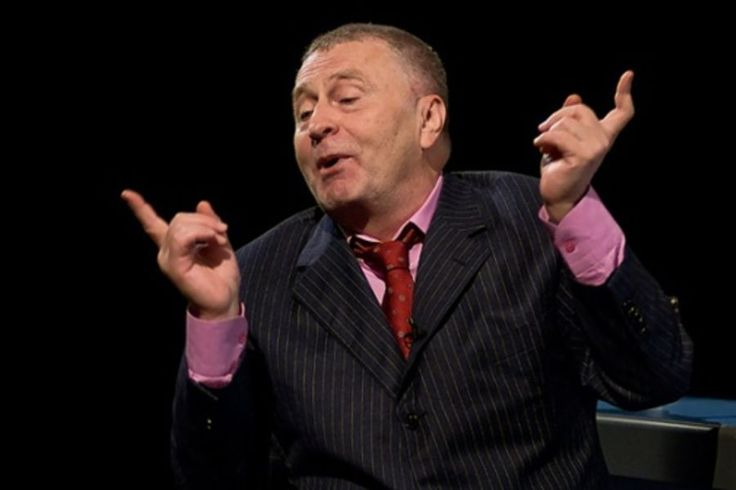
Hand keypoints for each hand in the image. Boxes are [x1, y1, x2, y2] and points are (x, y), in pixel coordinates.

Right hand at [121, 190, 240, 319]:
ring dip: (205, 227)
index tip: (126, 193)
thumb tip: (202, 203)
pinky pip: (182, 237)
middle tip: (223, 231)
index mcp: (175, 246)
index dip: (140, 208)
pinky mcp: (174, 266)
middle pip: (178, 219)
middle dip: (204, 220)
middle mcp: (166, 252)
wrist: (225, 300)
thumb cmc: (222, 277)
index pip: (152, 224)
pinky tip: (213, 240)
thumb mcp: (219, 243)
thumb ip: (210, 224)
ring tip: (220, 239)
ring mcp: (168, 259)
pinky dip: (202, 233)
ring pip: (180, 225)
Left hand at [534, 70, 634, 222]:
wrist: (558, 195)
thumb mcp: (563, 139)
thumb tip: (574, 97)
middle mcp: (604, 140)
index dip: (624, 92)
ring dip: (547, 131)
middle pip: (580, 109)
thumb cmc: (560, 168)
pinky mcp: (582, 156)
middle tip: (544, 131)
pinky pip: (557, 135)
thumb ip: (570, 120)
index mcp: (603, 135)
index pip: (622, 112)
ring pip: (565, 122)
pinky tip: (541, 148)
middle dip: (556, 116)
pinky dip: (543, 139)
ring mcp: (596, 148)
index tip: (628, 74)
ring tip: (545, 146)